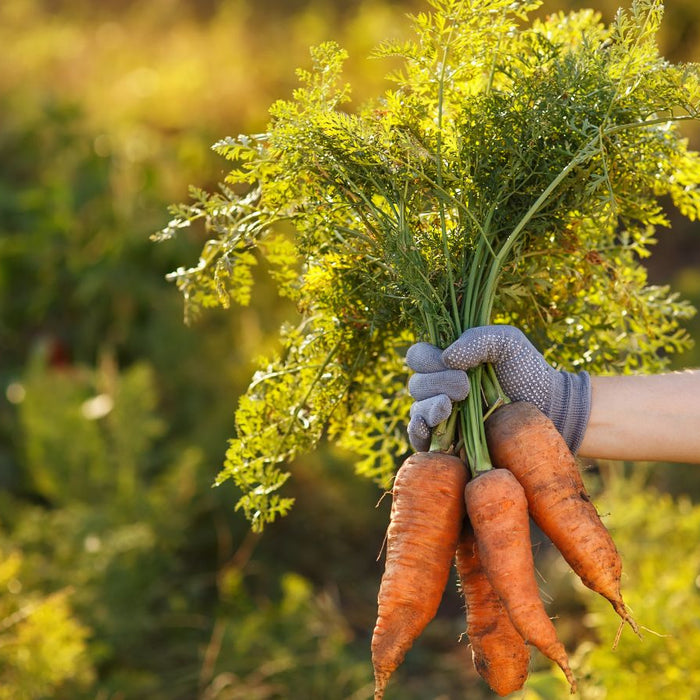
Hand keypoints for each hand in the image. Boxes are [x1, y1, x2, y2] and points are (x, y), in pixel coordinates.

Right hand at [406, 325, 590, 453]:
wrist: (549, 407)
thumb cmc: (527, 370)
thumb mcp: (507, 342)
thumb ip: (478, 339)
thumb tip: (447, 357)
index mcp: (447, 361)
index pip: (417, 356)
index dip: (427, 359)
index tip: (453, 363)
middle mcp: (439, 386)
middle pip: (416, 384)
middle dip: (437, 383)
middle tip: (465, 387)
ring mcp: (443, 414)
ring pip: (417, 410)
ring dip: (429, 408)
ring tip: (449, 407)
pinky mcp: (448, 441)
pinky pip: (420, 438)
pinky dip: (418, 434)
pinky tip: (429, 431)